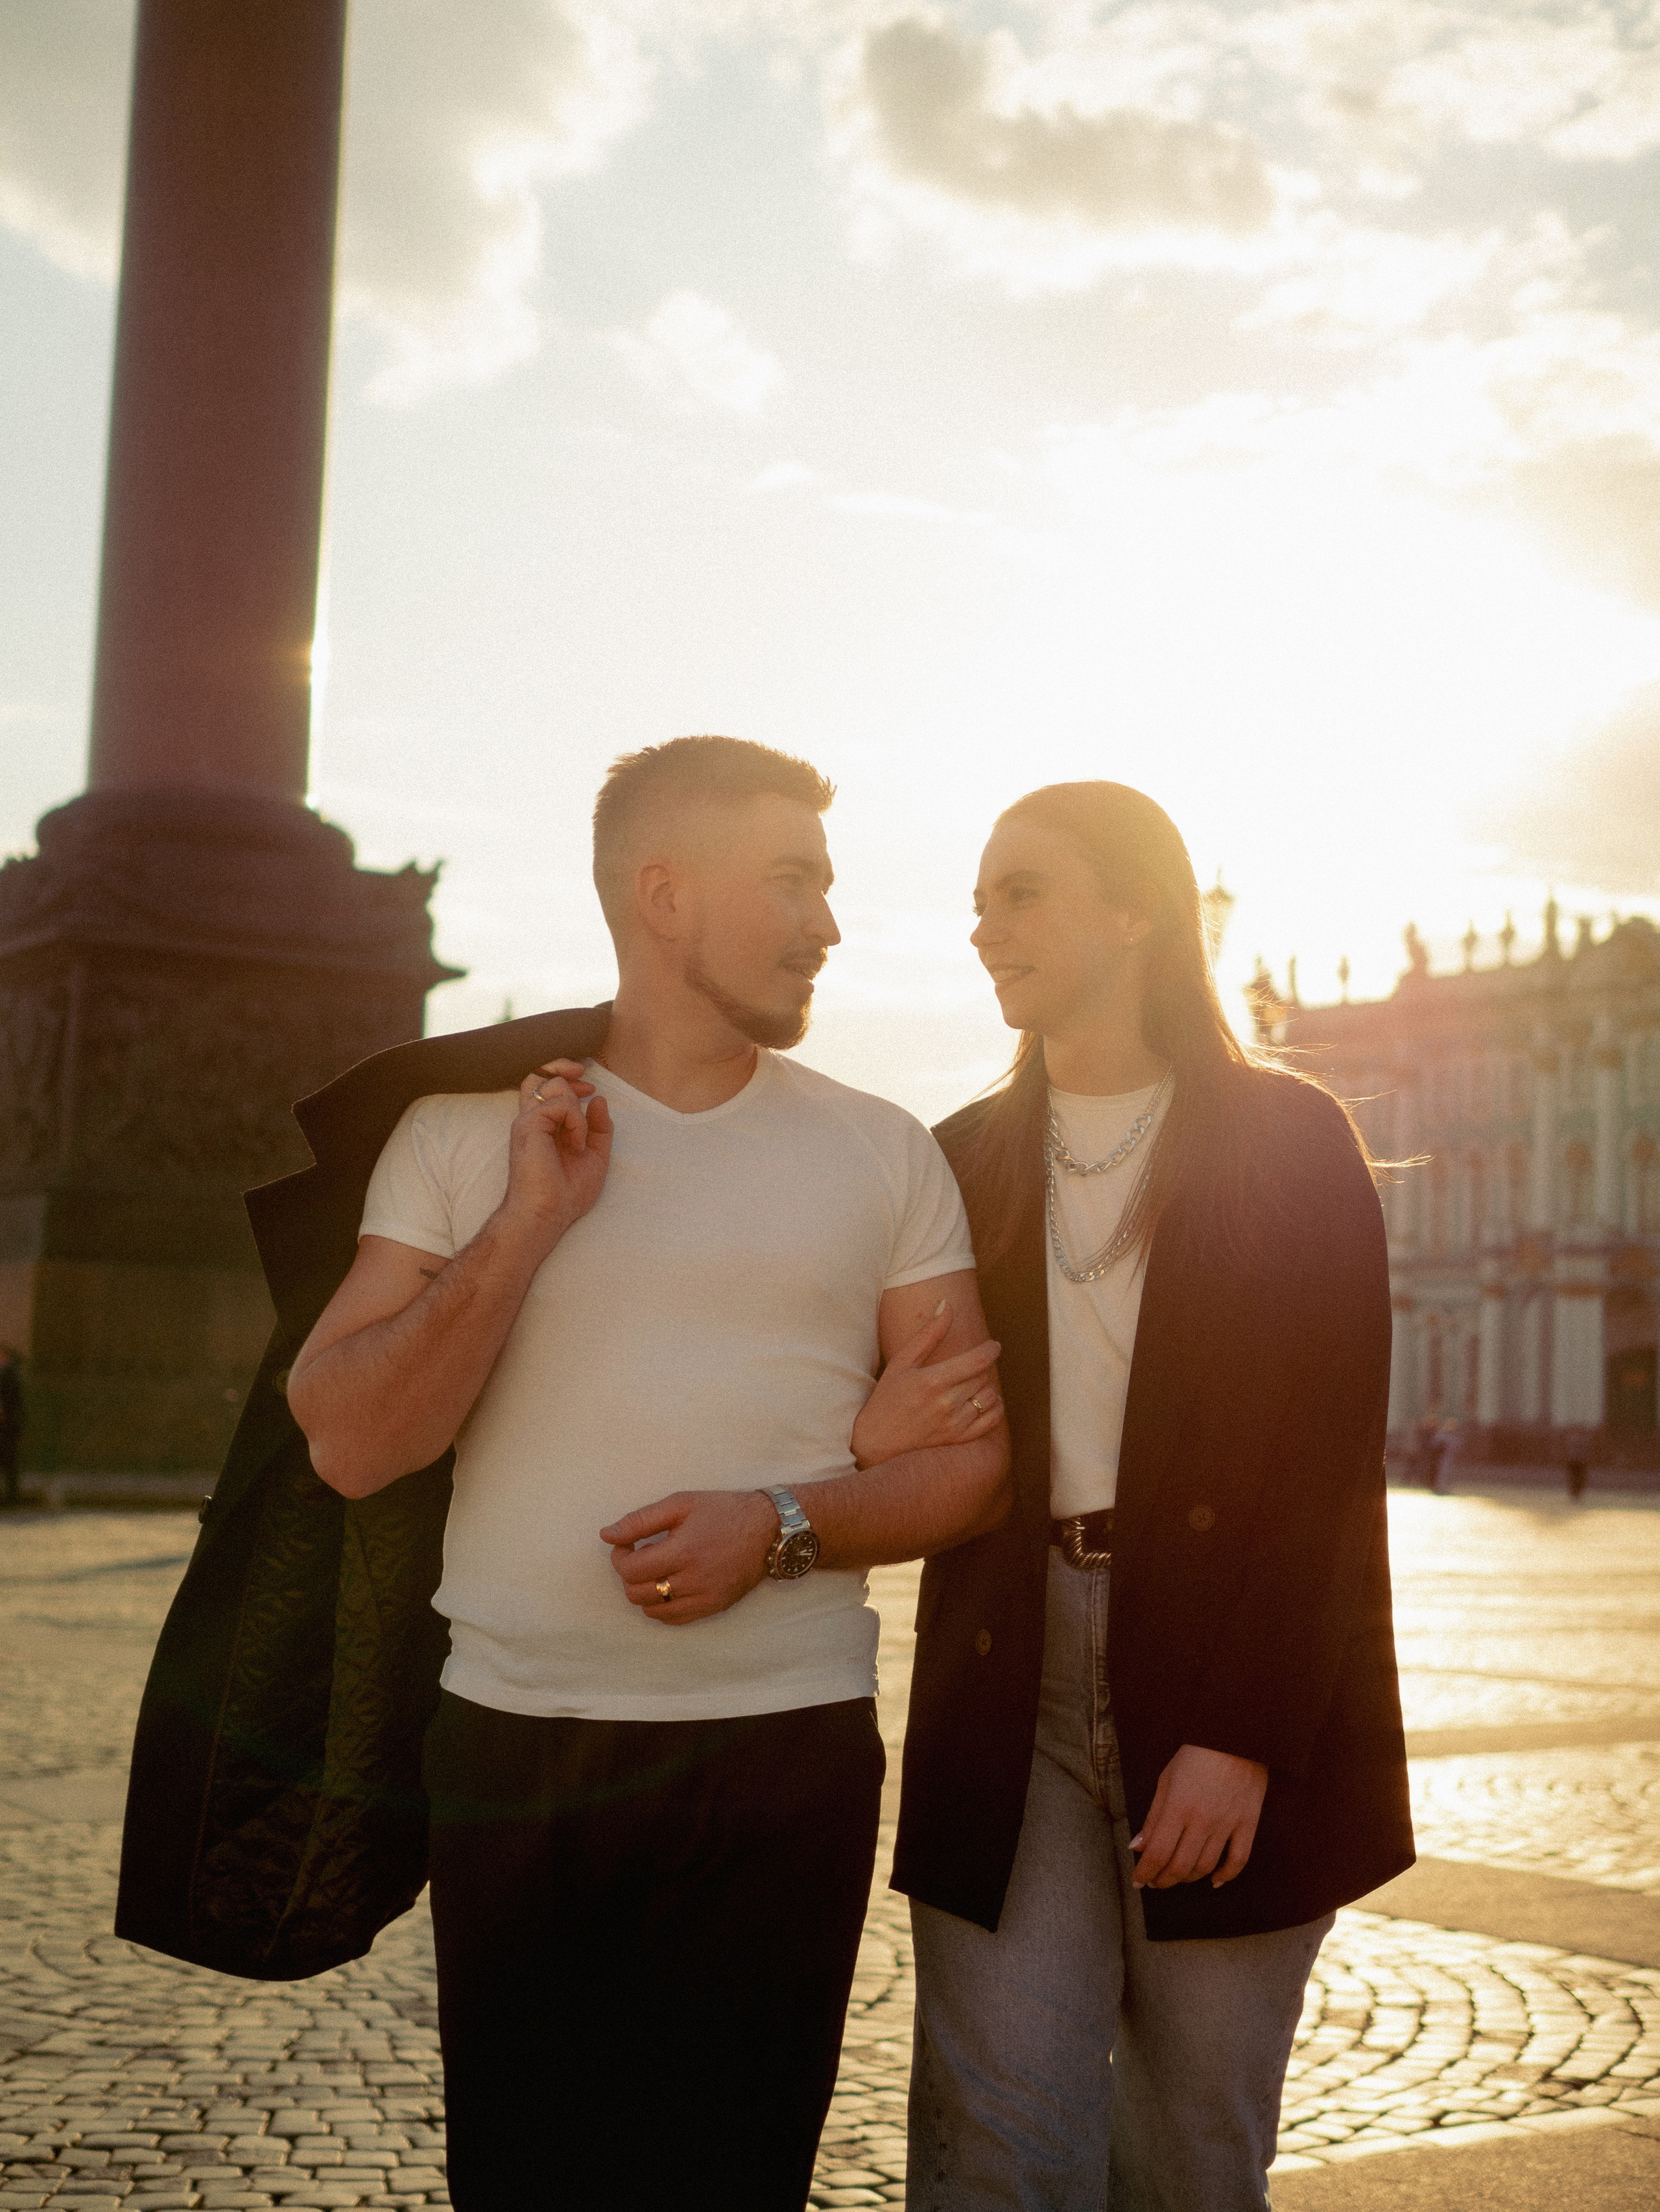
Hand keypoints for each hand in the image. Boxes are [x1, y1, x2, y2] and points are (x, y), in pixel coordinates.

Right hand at [496, 1060, 613, 1258]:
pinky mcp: (528, 1126)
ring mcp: (527, 1122)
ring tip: (580, 1139)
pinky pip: (560, 1105)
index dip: (566, 1075)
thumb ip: (600, 1128)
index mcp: (543, 1127)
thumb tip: (599, 1099)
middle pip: (539, 1075)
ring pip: (552, 1086)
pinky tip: (576, 1145)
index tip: (591, 1085)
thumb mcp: (595, 1156)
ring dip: (577, 1107)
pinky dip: (576, 1122)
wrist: (548, 1214)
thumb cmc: (566, 1193)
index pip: (544, 1086)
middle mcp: (531, 1121)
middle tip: (585, 1076)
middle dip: (563, 1067)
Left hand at [600, 1490, 778, 1624]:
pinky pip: (673, 1619)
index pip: (630, 1570)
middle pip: (637, 1594)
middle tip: (641, 1556)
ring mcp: (704, 1599)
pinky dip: (662, 1606)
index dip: (619, 1557)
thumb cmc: (723, 1511)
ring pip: (652, 1610)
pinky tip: (669, 1585)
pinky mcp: (713, 1608)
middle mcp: (692, 1581)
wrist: (769, 1530)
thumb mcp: (681, 1503)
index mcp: (682, 1552)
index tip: (627, 1545)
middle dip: (629, 1575)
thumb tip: (606, 1535)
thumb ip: (640, 1520)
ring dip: (644, 1591)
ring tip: (657, 1569)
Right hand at [851, 1303, 1001, 1467]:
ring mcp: (954, 1424)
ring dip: (986, 1387)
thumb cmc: (887, 1398)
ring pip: (991, 1397)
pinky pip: (992, 1420)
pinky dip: (994, 1408)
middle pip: (984, 1376)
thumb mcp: (901, 1362)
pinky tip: (981, 1402)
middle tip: (967, 1367)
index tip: (993, 1345)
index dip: (992, 1349)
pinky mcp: (959, 1440)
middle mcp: (946, 1404)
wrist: (877, 1442)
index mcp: (932, 1381)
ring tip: (970, 1385)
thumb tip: (947, 1305)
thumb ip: (928, 1334)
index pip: (978, 1360)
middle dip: (980, 1368)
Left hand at [1130, 1744, 1267, 1889]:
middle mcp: (1202, 1819)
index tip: (1138, 1880)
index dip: (1145, 1872)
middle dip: (1163, 1879)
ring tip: (1178, 1877)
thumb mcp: (1166, 1779)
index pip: (1157, 1852)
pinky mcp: (1248, 1823)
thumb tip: (1138, 1846)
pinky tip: (1214, 1880)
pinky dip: (1226, 1875)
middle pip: (1180, 1865)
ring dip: (1188, 1878)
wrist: (1235, 1735)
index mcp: (1178, 1806)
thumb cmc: (1196, 1754)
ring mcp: (1228, 1823)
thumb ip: (1153, 1816)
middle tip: (1155, 1882)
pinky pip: (1239, 1859)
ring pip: (1206, 1866)